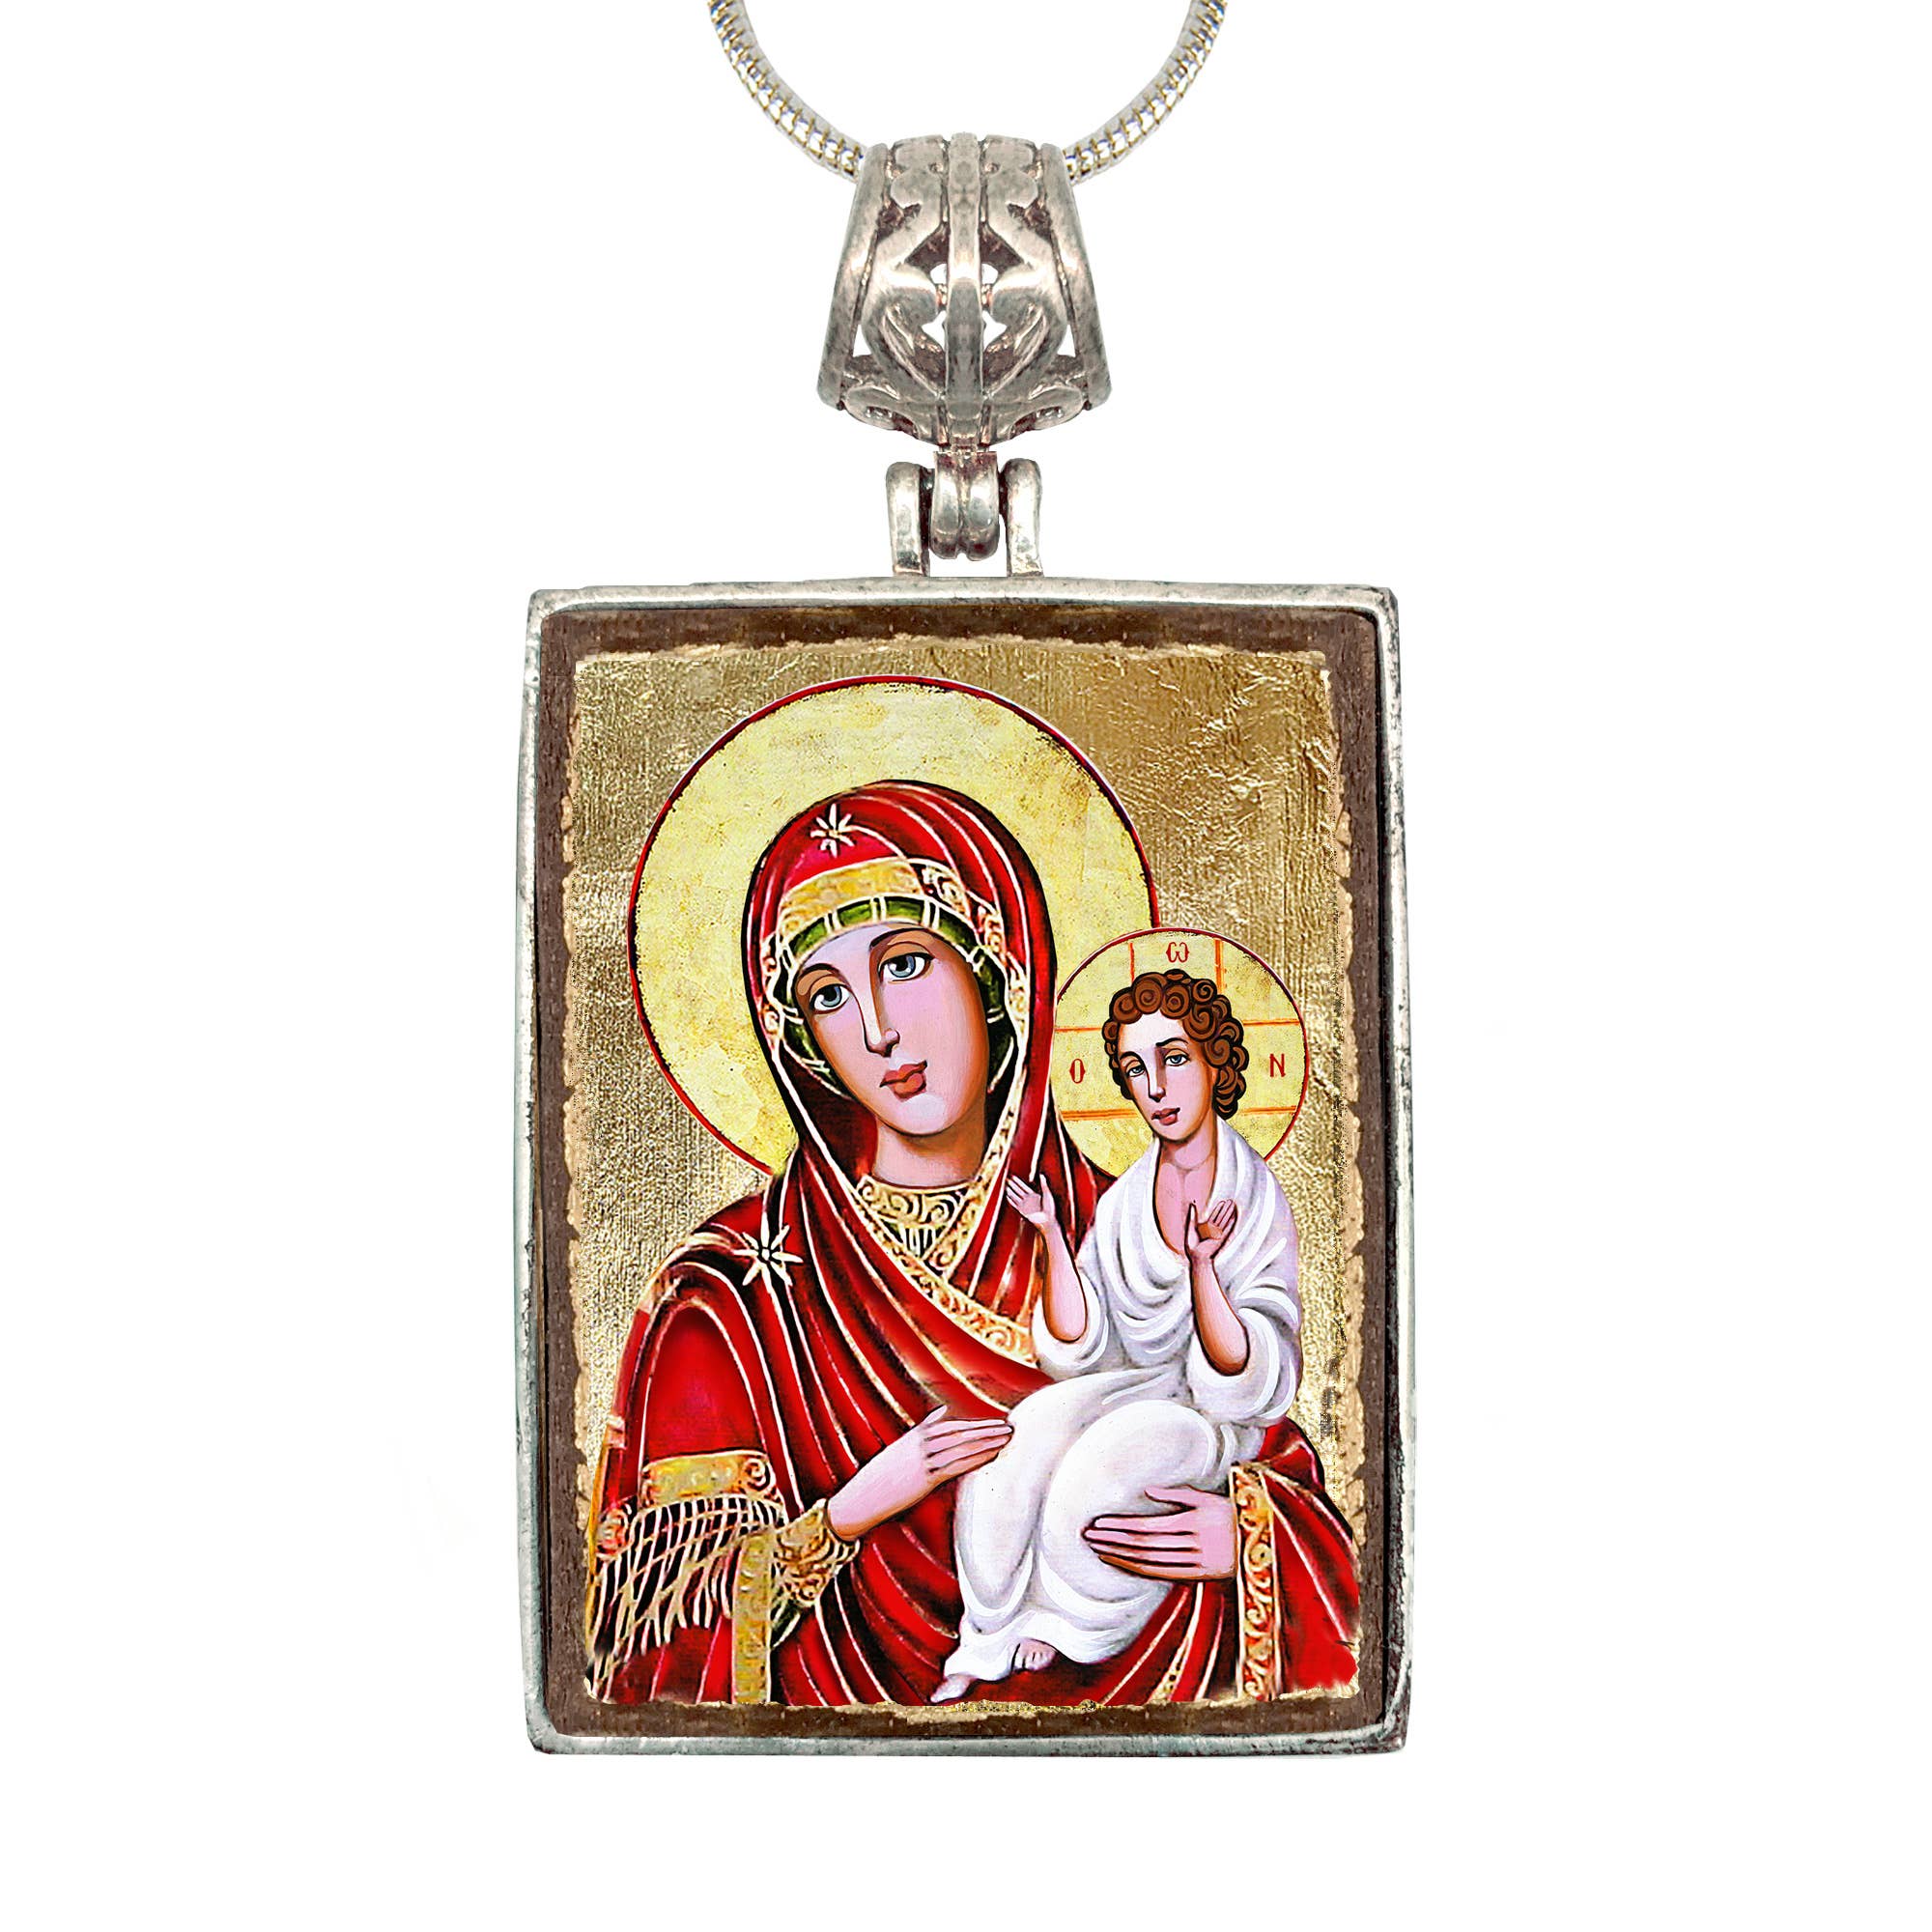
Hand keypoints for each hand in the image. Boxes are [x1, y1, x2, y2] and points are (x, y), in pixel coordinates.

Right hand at [825, 1407, 1011, 1540]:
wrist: (863, 1497)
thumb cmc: (883, 1475)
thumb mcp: (902, 1446)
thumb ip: (923, 1427)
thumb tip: (942, 1411)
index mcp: (916, 1436)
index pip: (953, 1425)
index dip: (976, 1423)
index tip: (996, 1421)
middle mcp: (921, 1445)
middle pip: (961, 1433)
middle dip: (987, 1430)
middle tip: (1009, 1427)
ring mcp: (923, 1460)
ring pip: (961, 1447)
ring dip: (986, 1442)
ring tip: (1006, 1439)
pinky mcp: (924, 1478)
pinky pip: (955, 1465)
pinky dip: (975, 1459)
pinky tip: (991, 1456)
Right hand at [1004, 1173, 1062, 1234]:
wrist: (1047, 1220)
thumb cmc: (1049, 1207)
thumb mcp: (1047, 1194)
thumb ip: (1043, 1184)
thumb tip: (1042, 1174)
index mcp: (1034, 1194)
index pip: (1023, 1186)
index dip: (1018, 1181)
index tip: (1013, 1176)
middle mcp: (1028, 1199)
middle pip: (1018, 1190)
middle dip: (1012, 1185)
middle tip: (1006, 1179)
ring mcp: (1025, 1205)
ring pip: (1015, 1196)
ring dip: (1010, 1192)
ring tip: (1005, 1187)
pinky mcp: (1022, 1211)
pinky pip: (1015, 1204)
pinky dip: (1011, 1200)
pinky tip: (1007, 1197)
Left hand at [1082, 1484, 1236, 1579]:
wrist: (1268, 1544)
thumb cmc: (1235, 1514)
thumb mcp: (1211, 1499)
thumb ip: (1180, 1493)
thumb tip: (1148, 1490)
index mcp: (1196, 1521)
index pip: (1149, 1527)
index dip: (1121, 1526)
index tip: (1099, 1522)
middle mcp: (1195, 1544)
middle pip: (1145, 1546)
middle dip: (1114, 1541)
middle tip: (1088, 1536)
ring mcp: (1197, 1563)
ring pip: (1150, 1563)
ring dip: (1121, 1557)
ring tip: (1098, 1549)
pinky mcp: (1198, 1576)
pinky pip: (1162, 1575)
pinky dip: (1139, 1570)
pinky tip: (1122, 1564)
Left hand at [1183, 1198, 1238, 1261]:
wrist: (1197, 1258)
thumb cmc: (1192, 1246)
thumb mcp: (1190, 1228)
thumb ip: (1192, 1217)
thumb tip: (1192, 1205)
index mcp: (1206, 1228)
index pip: (1214, 1216)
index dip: (1218, 1209)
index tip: (1222, 1202)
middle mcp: (1213, 1231)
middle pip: (1221, 1217)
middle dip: (1226, 1209)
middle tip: (1231, 1201)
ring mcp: (1218, 1234)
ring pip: (1225, 1221)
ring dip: (1229, 1213)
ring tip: (1234, 1206)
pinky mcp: (1221, 1239)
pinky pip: (1227, 1229)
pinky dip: (1231, 1223)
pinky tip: (1234, 1217)